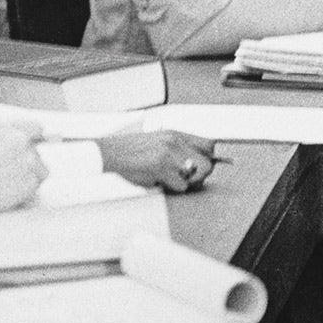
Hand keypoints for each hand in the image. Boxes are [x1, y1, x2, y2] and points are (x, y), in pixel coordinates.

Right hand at [0, 124, 46, 216]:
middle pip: (35, 151)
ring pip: (38, 168)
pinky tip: (8, 190)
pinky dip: (25, 188)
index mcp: (15, 134)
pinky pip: (34, 184)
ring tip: (6, 180)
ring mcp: (31, 169)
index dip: (31, 136)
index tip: (27, 143)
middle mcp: (27, 149)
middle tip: (6, 167)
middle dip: (23, 157)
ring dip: (27, 173)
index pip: (36, 129)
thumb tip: (7, 128)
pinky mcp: (30, 187)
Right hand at [98, 131, 217, 192]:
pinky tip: (157, 181)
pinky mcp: (160, 166)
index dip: (212, 158)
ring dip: (185, 183)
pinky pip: (180, 186)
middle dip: (200, 176)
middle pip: (207, 164)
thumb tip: (197, 165)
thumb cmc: (131, 151)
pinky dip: (171, 188)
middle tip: (187, 180)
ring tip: (169, 180)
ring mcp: (168, 153)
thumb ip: (177, 149)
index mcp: (175, 134)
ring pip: (195, 176)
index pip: (209, 144)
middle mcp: (174, 141)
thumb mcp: (157, 142)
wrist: (110, 153)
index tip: (211, 165)